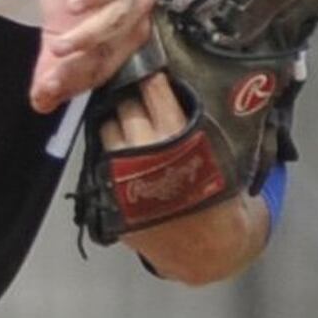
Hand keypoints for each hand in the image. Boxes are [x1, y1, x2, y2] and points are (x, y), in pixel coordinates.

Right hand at [28, 0, 151, 113]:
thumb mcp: (55, 23)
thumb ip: (52, 62)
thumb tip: (38, 102)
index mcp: (129, 25)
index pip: (109, 62)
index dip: (80, 80)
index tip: (47, 90)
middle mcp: (139, 3)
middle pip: (117, 44)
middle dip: (83, 63)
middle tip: (51, 74)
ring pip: (118, 16)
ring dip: (87, 34)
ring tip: (57, 44)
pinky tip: (72, 6)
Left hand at [98, 72, 269, 282]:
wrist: (205, 246)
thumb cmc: (217, 193)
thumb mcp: (219, 150)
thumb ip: (199, 116)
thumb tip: (182, 78)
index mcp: (178, 137)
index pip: (153, 87)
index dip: (152, 77)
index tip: (152, 71)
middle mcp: (146, 151)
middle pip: (125, 103)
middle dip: (133, 97)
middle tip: (142, 97)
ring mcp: (123, 173)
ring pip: (107, 126)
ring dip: (117, 122)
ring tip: (133, 125)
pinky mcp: (108, 190)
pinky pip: (99, 155)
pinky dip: (110, 148)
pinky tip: (123, 149)